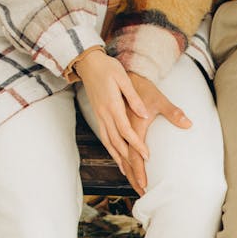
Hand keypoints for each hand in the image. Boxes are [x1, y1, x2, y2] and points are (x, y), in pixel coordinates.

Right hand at [75, 49, 150, 171]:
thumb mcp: (123, 78)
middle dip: (128, 160)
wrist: (89, 63)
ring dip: (118, 158)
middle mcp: (104, 114)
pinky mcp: (98, 116)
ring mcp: (99, 116)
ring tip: (128, 173)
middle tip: (138, 174)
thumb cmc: (109, 68)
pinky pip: (104, 137)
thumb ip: (134, 98)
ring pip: (108, 142)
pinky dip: (110, 150)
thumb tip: (145, 114)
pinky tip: (117, 157)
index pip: (126, 131)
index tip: (147, 157)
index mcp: (112, 105)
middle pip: (116, 142)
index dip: (136, 145)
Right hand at [123, 73, 191, 195]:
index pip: (134, 153)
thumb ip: (173, 112)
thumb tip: (188, 124)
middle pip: (125, 159)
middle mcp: (119, 128)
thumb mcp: (158, 97)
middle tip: (142, 192)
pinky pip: (113, 146)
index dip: (139, 169)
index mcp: (130, 124)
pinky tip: (124, 166)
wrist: (116, 72)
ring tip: (134, 185)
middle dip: (134, 176)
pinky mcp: (109, 124)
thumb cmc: (139, 84)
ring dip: (126, 170)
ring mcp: (111, 127)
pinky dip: (119, 159)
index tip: (145, 183)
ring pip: (117, 154)